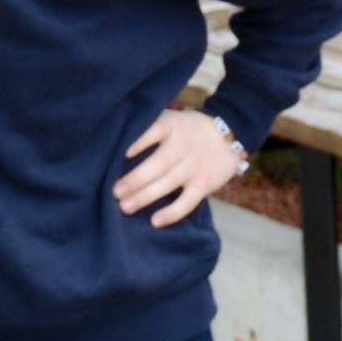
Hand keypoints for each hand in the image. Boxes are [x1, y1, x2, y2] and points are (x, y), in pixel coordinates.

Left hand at [114, 109, 243, 228]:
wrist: (229, 134)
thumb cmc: (186, 129)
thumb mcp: (170, 119)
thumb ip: (148, 128)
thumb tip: (111, 143)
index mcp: (170, 125)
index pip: (153, 131)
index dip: (138, 142)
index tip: (120, 154)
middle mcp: (182, 145)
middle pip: (158, 164)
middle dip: (136, 179)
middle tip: (114, 192)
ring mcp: (194, 166)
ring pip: (169, 183)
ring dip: (146, 196)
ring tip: (125, 207)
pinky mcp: (204, 184)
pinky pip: (188, 201)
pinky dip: (173, 212)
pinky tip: (155, 221)